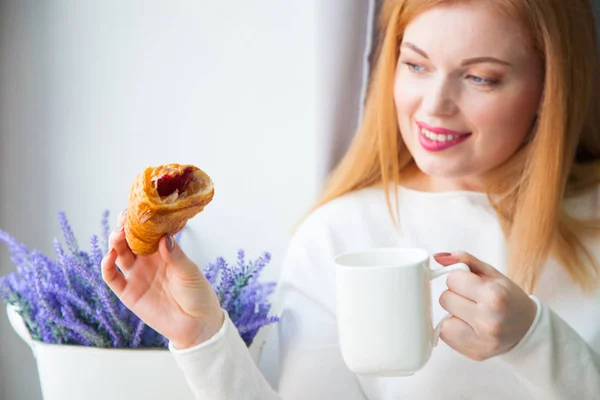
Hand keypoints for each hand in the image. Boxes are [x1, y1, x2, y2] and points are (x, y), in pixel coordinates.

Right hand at [101, 209, 223, 348]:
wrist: (197, 324)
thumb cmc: (198, 294)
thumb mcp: (190, 272)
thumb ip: (176, 256)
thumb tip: (163, 238)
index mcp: (164, 251)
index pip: (148, 231)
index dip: (141, 221)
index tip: (138, 210)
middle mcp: (148, 261)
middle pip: (130, 239)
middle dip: (125, 228)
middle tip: (124, 220)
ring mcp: (137, 275)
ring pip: (119, 254)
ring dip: (115, 242)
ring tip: (118, 235)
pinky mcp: (129, 293)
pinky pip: (112, 278)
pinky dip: (107, 266)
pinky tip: (109, 256)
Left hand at [434, 251, 537, 360]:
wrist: (527, 329)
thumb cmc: (509, 299)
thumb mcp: (492, 274)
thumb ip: (464, 260)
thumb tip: (438, 257)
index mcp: (494, 296)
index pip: (452, 279)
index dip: (459, 279)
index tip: (470, 284)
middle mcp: (488, 320)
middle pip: (445, 299)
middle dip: (455, 296)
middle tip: (473, 300)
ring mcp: (481, 340)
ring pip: (443, 320)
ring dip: (453, 315)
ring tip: (471, 314)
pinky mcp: (474, 353)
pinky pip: (446, 336)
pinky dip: (454, 330)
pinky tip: (470, 327)